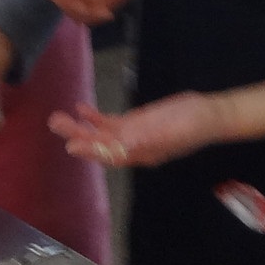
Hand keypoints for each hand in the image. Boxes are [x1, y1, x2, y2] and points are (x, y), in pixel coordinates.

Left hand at [50, 93, 229, 169]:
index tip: (71, 146)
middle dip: (78, 135)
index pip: (110, 155)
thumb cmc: (192, 125)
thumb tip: (125, 145)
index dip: (91, 151)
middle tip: (55, 123)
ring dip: (80, 126)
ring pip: (101, 133)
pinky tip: (81, 109)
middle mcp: (133, 148)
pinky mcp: (135, 122)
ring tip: (58, 117)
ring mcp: (133, 135)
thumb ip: (149, 138)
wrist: (208, 115)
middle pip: (100, 144)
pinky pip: (110, 122)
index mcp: (142, 154)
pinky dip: (95, 117)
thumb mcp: (172, 131)